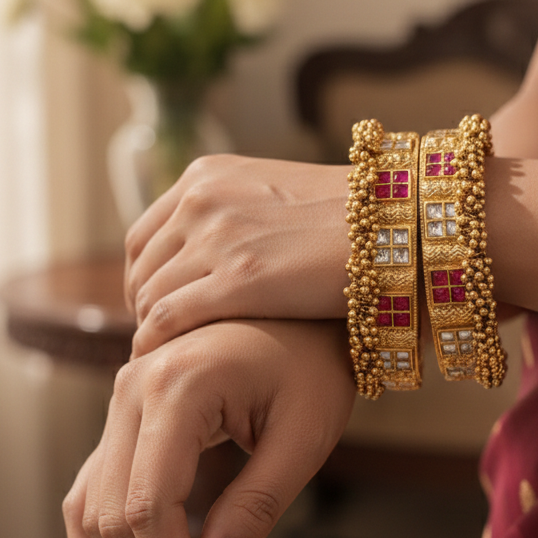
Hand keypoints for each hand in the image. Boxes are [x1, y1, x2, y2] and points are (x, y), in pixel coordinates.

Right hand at [63, 319, 354, 537]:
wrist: (302, 307)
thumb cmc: (313, 366)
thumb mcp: (304, 435)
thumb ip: (259, 504)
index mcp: (177, 387)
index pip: (149, 506)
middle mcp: (133, 387)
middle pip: (115, 513)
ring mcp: (123, 396)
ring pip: (97, 505)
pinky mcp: (127, 410)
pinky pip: (93, 483)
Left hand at [125, 155, 349, 357]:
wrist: (395, 222)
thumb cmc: (348, 216)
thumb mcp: (275, 193)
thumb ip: (236, 212)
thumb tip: (215, 248)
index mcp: (207, 176)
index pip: (145, 236)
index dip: (141, 278)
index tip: (152, 308)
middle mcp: (203, 200)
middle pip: (142, 267)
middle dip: (142, 308)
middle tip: (157, 341)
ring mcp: (218, 238)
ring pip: (151, 295)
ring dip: (149, 332)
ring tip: (164, 359)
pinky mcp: (238, 280)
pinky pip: (168, 318)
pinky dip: (155, 343)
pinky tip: (163, 361)